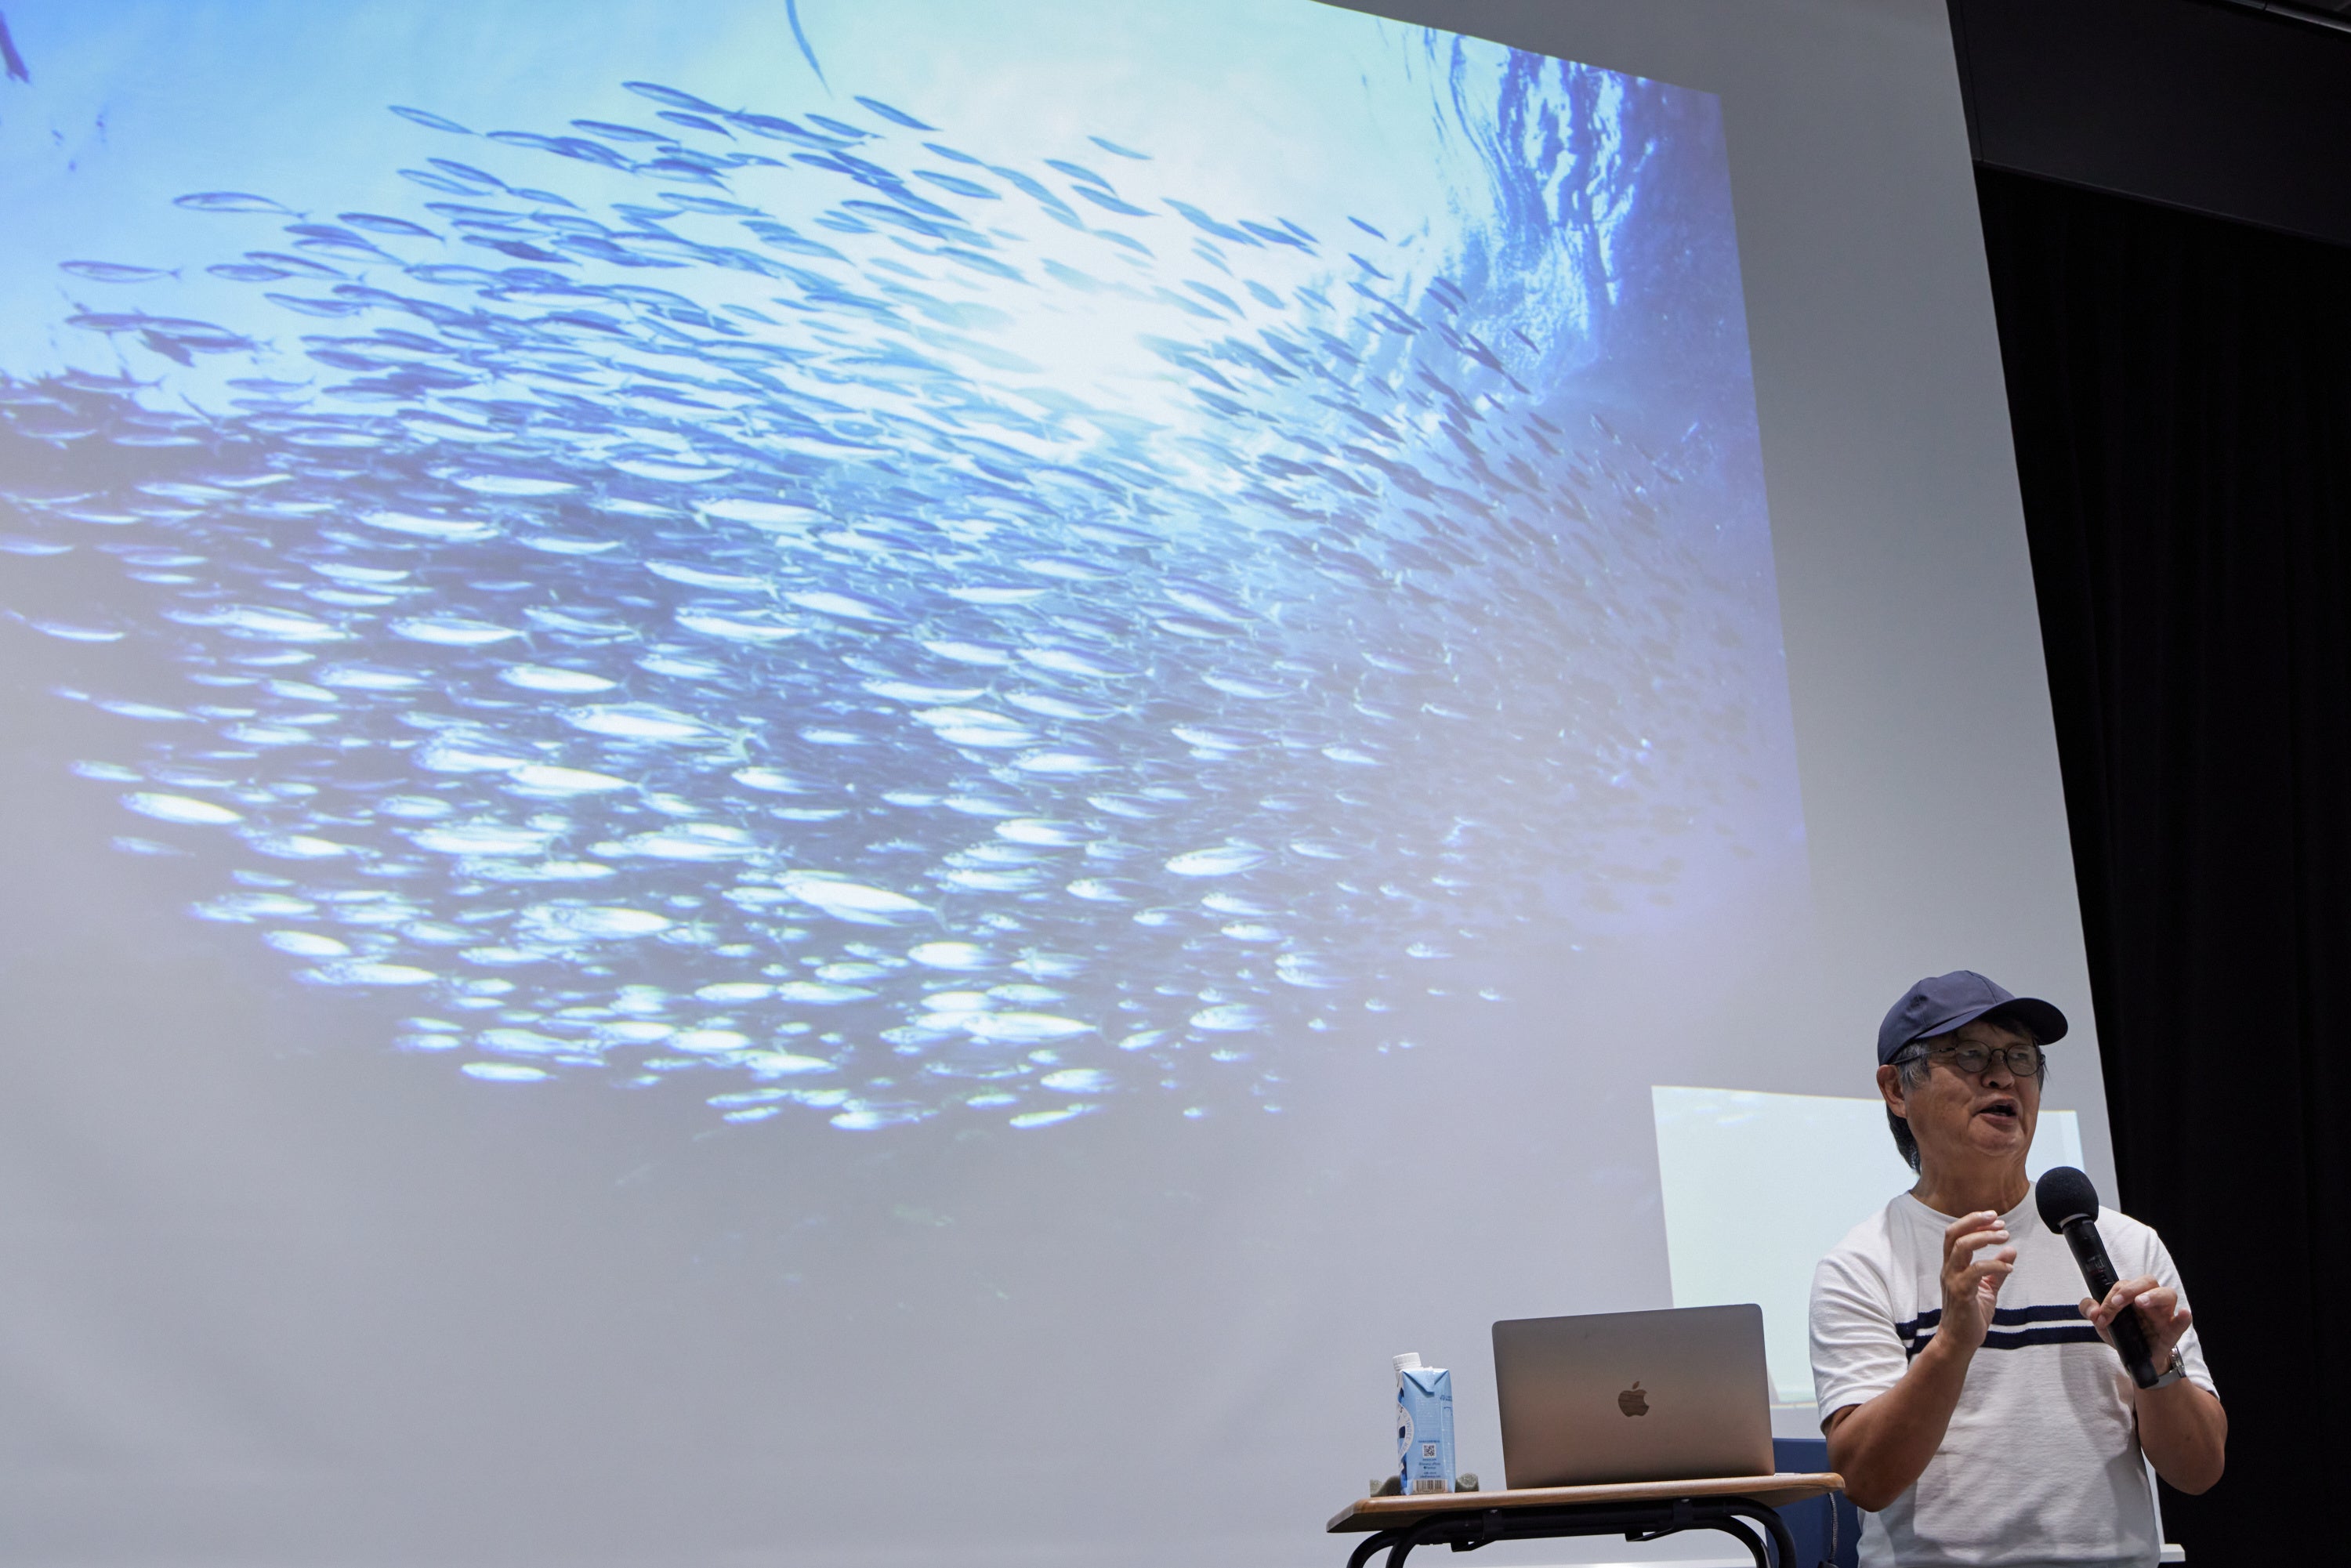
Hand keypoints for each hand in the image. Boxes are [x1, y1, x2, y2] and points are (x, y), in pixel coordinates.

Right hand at [1936, 1210, 2016, 1352]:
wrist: (1959, 1342)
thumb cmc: (1970, 1316)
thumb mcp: (1987, 1289)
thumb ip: (1996, 1270)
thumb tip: (2011, 1250)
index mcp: (1952, 1266)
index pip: (1956, 1234)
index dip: (1974, 1222)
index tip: (1996, 1220)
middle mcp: (1949, 1269)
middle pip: (1953, 1234)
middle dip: (1975, 1221)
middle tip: (1998, 1220)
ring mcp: (1953, 1280)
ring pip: (1962, 1247)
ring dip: (1984, 1237)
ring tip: (2005, 1237)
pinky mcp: (1962, 1293)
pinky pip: (1976, 1271)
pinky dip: (1995, 1265)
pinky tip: (2009, 1268)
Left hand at [2080, 1275, 2192, 1370]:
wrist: (2136, 1359)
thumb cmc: (2123, 1333)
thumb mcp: (2102, 1321)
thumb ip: (2090, 1310)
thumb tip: (2092, 1311)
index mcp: (2132, 1294)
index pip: (2123, 1285)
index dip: (2110, 1298)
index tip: (2101, 1315)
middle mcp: (2150, 1300)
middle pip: (2148, 1281)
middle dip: (2130, 1289)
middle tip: (2117, 1303)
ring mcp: (2163, 1314)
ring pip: (2168, 1294)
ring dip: (2154, 1295)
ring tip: (2141, 1302)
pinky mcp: (2172, 1331)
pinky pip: (2181, 1322)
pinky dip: (2184, 1317)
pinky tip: (2183, 1313)